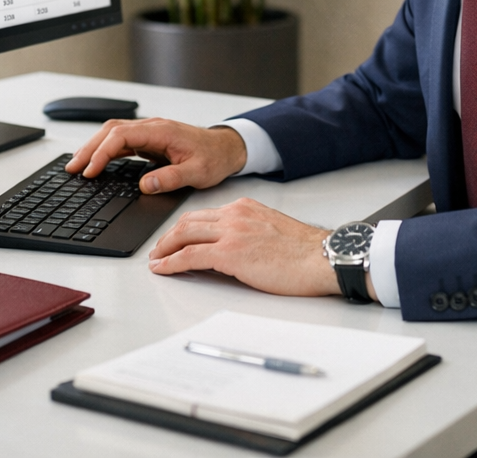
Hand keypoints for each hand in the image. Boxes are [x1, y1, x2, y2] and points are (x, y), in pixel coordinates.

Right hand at [65, 118, 246, 192]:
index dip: (103, 152)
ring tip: (76, 166)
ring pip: (113, 134)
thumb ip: (171, 178)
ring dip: (93, 147)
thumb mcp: (197, 172)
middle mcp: (152, 128)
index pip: (122, 136)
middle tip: (72, 168)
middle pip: (111, 131)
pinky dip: (104, 150)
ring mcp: (149, 133)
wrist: (226, 148)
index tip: (91, 171)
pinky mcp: (148, 141)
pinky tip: (95, 163)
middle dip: (89, 148)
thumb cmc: (213, 157)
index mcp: (162, 131)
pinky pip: (121, 141)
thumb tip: (146, 184)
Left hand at [147, 197, 340, 296]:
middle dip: (168, 236)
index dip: (185, 227)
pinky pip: (190, 255)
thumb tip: (234, 248)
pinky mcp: (230, 253)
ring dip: (165, 248)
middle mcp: (235, 215)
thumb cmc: (304, 251)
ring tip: (156, 259)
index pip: (205, 214)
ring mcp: (231, 232)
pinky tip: (163, 269)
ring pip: (185, 235)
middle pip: (189, 221)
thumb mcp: (271, 230)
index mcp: (245, 208)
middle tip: (158, 249)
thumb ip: (249, 232)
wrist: (321, 257)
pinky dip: (172, 262)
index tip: (176, 237)